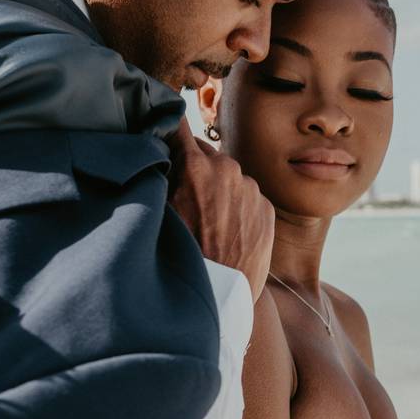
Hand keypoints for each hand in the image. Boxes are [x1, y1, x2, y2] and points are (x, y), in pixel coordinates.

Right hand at [166, 119, 273, 300]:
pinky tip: (227, 233)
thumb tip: (152, 150)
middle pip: (205, 156)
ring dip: (219, 190)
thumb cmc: (179, 256)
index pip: (178, 126)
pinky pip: (248, 199)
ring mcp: (251, 189)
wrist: (218, 296)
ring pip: (229, 179)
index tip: (162, 121)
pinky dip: (238, 209)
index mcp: (195, 166)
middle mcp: (227, 169)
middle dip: (194, 168)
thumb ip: (159, 176)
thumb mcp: (158, 211)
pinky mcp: (267, 208)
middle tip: (184, 197)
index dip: (168, 124)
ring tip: (207, 223)